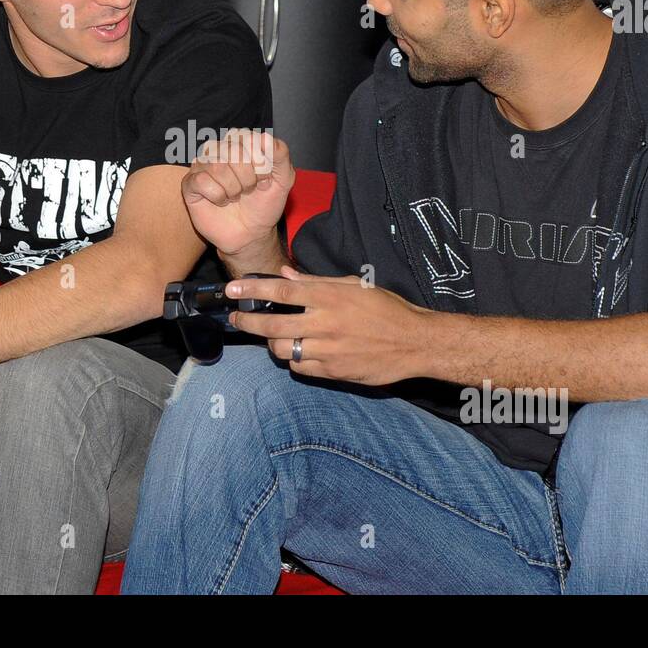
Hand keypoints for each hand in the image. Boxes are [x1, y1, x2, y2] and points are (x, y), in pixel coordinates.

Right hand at [181, 129, 294, 255]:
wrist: (251, 233)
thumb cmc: (264, 204)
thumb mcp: (283, 179)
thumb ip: (280, 155)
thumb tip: (265, 138)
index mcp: (240, 143)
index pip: (247, 137)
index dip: (259, 161)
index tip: (265, 179)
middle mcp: (219, 149)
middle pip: (232, 151)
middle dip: (248, 178)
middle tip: (249, 190)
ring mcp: (202, 165)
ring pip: (217, 167)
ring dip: (233, 189)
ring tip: (235, 197)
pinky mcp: (190, 184)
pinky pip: (201, 181)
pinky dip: (218, 196)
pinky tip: (221, 201)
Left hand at [226, 266, 437, 386]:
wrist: (414, 343)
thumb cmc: (387, 309)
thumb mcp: (355, 285)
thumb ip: (317, 282)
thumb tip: (285, 276)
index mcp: (330, 298)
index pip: (281, 292)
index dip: (252, 291)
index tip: (233, 290)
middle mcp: (325, 324)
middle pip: (273, 326)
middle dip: (248, 323)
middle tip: (238, 319)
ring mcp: (328, 351)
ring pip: (283, 350)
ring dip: (272, 344)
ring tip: (274, 337)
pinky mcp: (333, 372)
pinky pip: (300, 367)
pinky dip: (294, 359)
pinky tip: (298, 351)